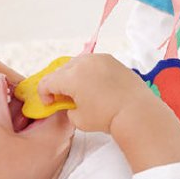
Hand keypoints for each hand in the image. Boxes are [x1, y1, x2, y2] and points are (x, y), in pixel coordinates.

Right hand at [37, 53, 152, 133]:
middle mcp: (83, 63)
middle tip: (65, 98)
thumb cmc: (107, 117)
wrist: (136, 111)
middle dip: (59, 84)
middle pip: (61, 71)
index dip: (44, 94)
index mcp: (71, 77)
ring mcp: (98, 58)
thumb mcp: (78, 119)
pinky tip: (94, 85)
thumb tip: (70, 103)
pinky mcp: (110, 59)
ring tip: (80, 90)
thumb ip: (68, 109)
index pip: (47, 82)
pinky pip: (92, 63)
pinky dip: (88, 72)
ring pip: (76, 64)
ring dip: (73, 76)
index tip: (50, 103)